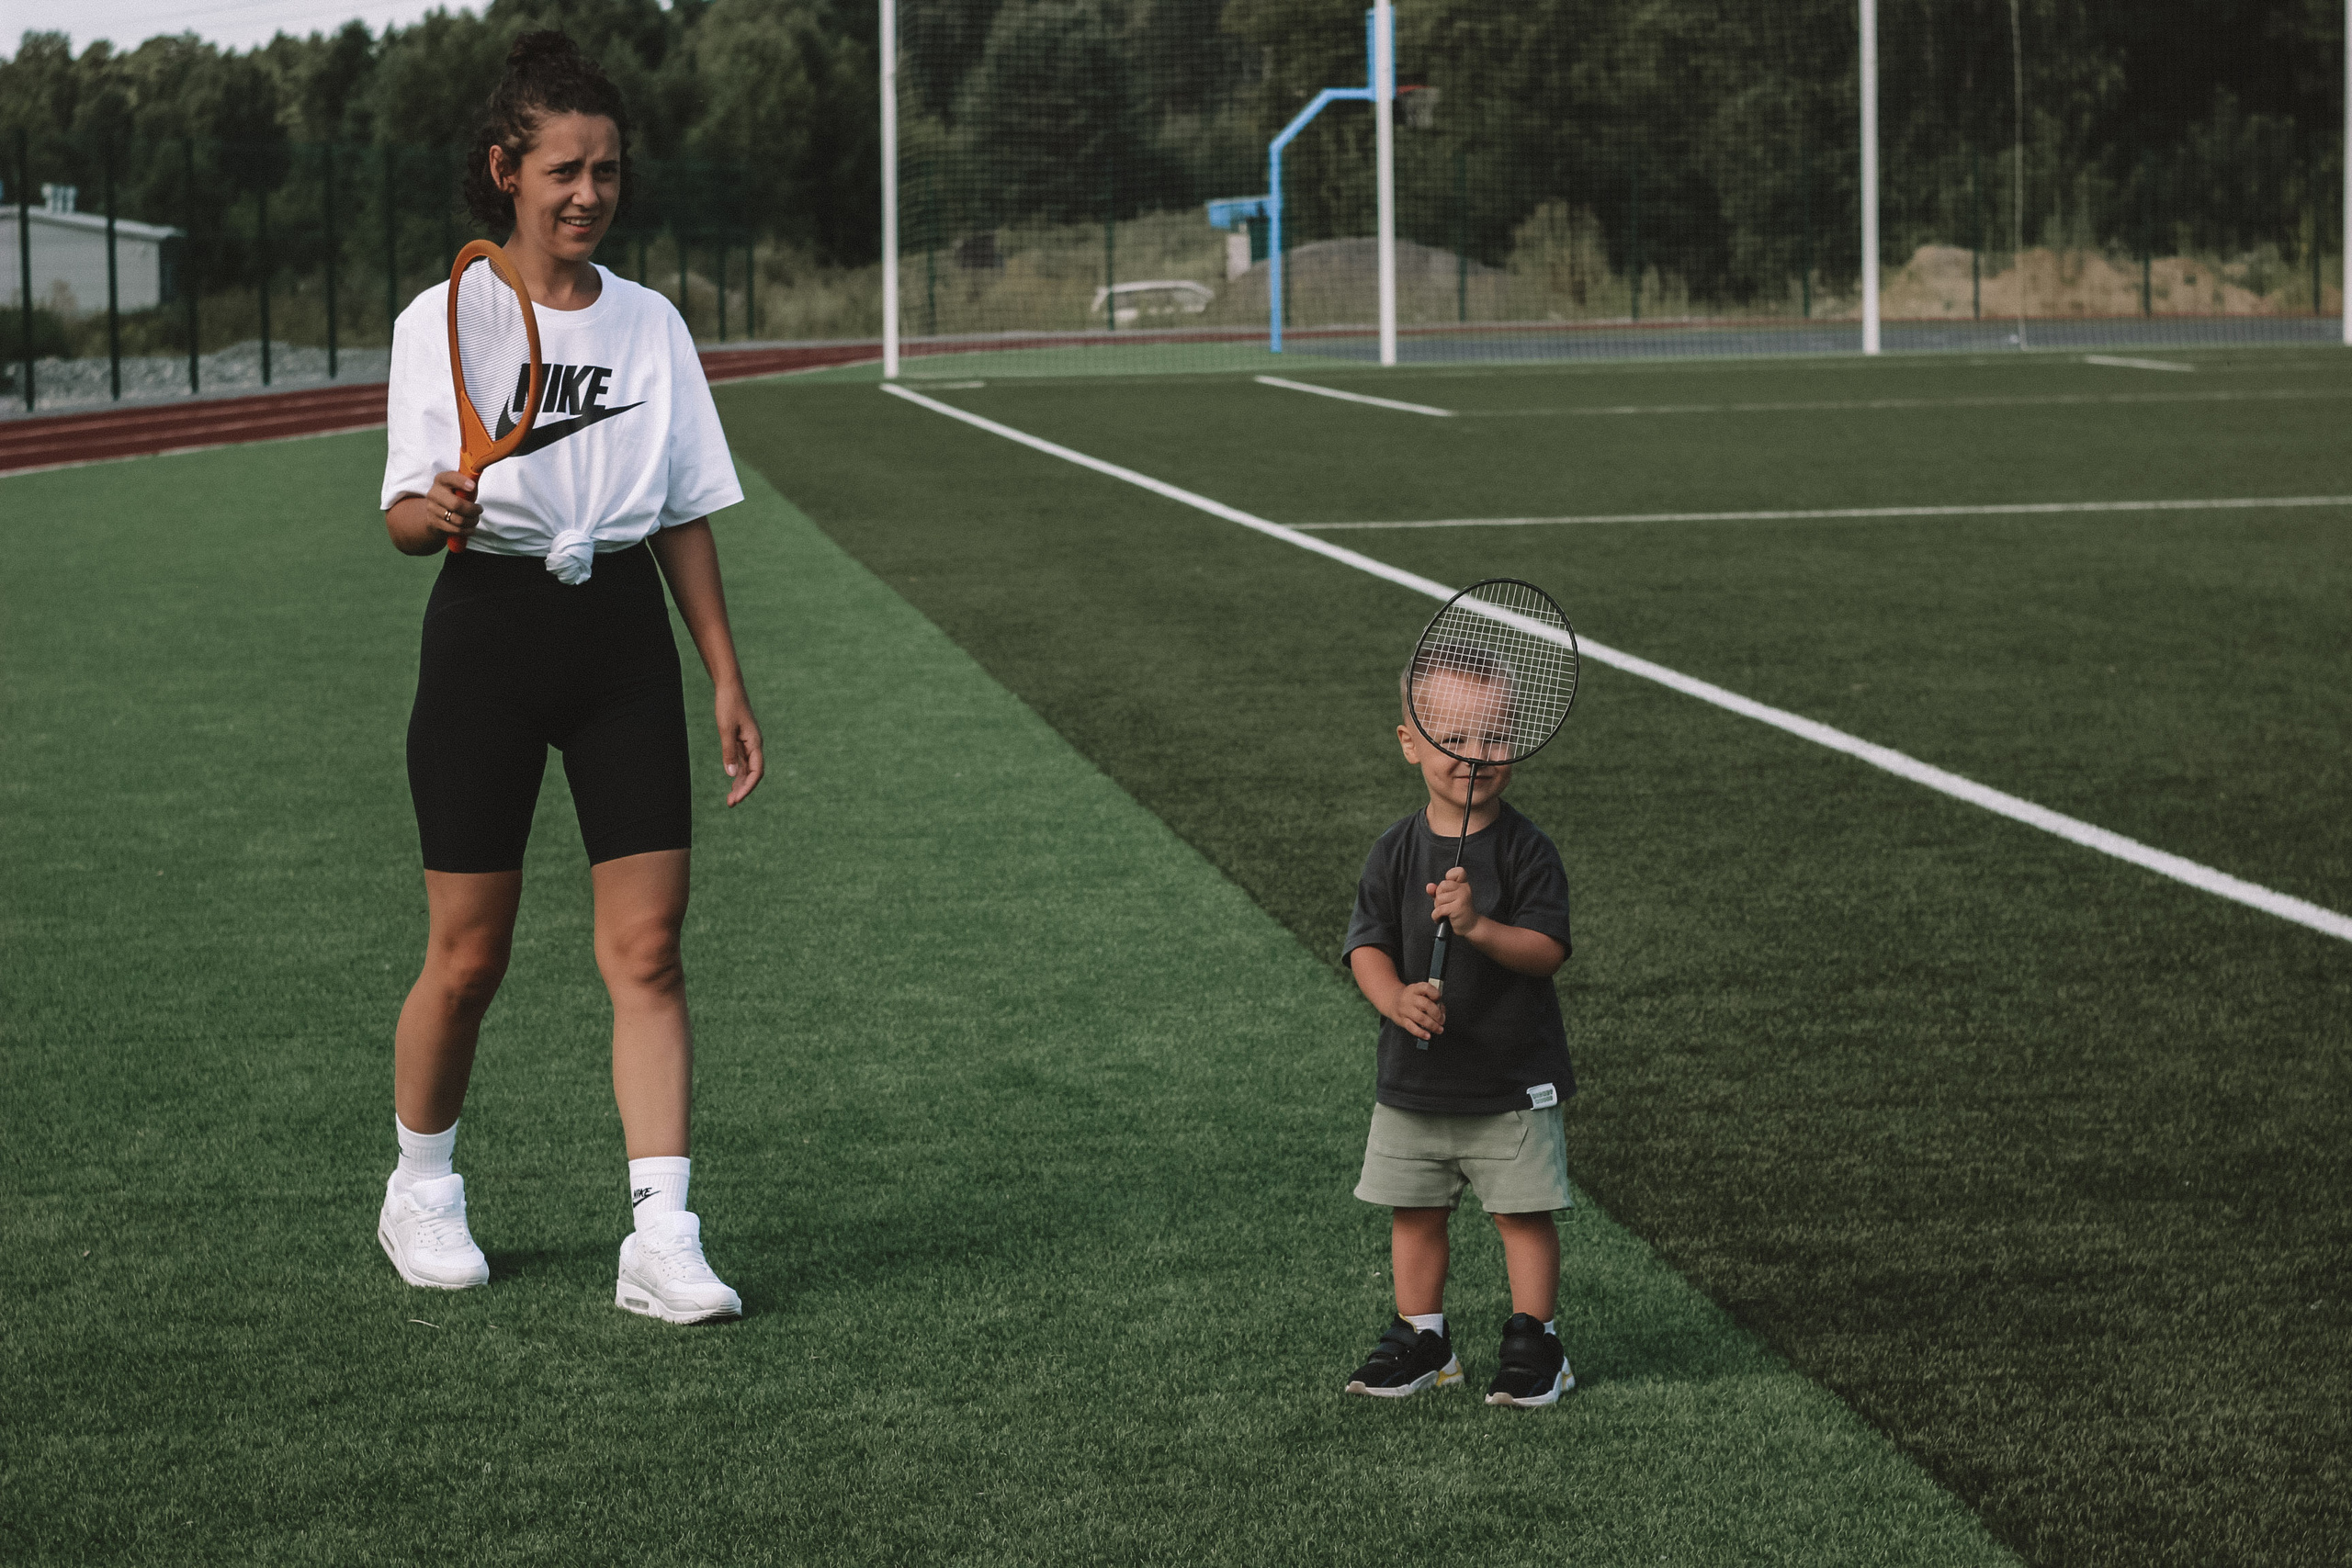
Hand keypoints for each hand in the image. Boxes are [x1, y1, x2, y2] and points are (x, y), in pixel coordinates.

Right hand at [424, 471, 481, 545]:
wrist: (436, 512)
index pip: (450, 478)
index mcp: (441, 480)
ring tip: (475, 519)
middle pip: (456, 504)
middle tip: (479, 509)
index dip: (461, 482)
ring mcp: (432, 509)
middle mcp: (433, 493)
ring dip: (472, 521)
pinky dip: (468, 530)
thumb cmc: (455, 495)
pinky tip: (471, 528)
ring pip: (458, 520)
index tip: (473, 487)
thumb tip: (478, 478)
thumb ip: (469, 482)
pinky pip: (456, 530)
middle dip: (473, 510)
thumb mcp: (459, 486)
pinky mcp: (434, 523)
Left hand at [715, 684, 763, 806]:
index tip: (737, 798)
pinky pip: (742, 761)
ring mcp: (748, 743)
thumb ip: (729, 752)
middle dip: (743, 789)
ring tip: (730, 799)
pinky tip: (731, 781)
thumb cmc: (728, 705)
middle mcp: (754, 745)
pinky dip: (737, 773)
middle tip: (730, 803)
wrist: (730, 687)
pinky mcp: (742, 740)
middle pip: (753, 773)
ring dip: (740, 784)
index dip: (748, 787)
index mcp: (755, 743)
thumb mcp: (726, 729)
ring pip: (747, 769)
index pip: (756, 772)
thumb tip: (731, 775)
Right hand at [1384, 980, 1445, 1040]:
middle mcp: (1409, 998)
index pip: (1426, 988)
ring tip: (1439, 1029)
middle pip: (1426, 1004)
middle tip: (1441, 1020)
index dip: (1435, 993)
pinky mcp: (1402, 1020)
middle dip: (1437, 1014)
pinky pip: (1412, 1027)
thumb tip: (1441, 1012)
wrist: (1392, 1001)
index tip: (1439, 999)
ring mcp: (1405, 1009)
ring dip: (1432, 1025)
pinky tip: (1427, 1036)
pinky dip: (1421, 1033)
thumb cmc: (1411, 998)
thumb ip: (1432, 1000)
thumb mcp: (1420, 993)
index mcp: (1415, 989)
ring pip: (1420, 1018)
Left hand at [1426, 866, 1481, 938]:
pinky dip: (1436, 916)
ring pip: (1439, 898)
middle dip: (1439, 896)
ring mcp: (1462, 897)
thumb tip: (1429, 886)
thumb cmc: (1458, 912)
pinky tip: (1442, 918)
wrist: (1470, 926)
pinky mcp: (1458, 907)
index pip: (1457, 871)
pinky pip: (1439, 909)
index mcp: (1463, 884)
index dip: (1450, 876)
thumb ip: (1437, 891)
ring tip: (1446, 912)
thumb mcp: (1447, 899)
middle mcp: (1464, 889)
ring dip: (1438, 908)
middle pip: (1442, 885)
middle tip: (1446, 904)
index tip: (1449, 887)